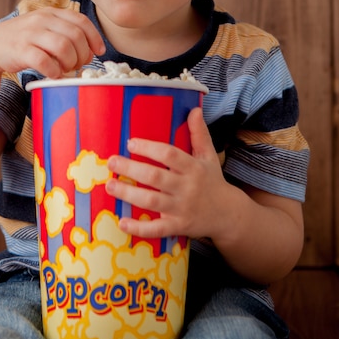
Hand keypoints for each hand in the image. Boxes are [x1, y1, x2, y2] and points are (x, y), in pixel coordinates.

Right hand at [0, 7, 105, 78]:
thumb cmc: (25, 40)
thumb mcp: (45, 28)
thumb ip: (66, 32)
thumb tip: (92, 50)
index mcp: (51, 13)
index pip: (81, 21)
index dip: (95, 37)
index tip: (99, 51)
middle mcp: (42, 20)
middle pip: (76, 36)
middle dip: (83, 54)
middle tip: (78, 65)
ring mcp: (30, 34)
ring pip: (63, 47)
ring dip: (70, 63)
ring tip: (66, 69)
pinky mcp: (20, 50)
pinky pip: (44, 61)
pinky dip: (54, 71)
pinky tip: (53, 74)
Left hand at [106, 107, 233, 239]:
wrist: (228, 215)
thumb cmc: (213, 181)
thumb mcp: (209, 156)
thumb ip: (199, 133)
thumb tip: (194, 109)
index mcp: (193, 168)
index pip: (169, 155)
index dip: (149, 148)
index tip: (131, 142)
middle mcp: (186, 188)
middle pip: (155, 177)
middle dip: (131, 168)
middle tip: (112, 161)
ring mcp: (181, 209)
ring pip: (151, 201)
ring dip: (128, 194)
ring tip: (110, 185)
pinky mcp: (178, 226)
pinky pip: (157, 229)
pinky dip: (139, 228)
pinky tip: (123, 223)